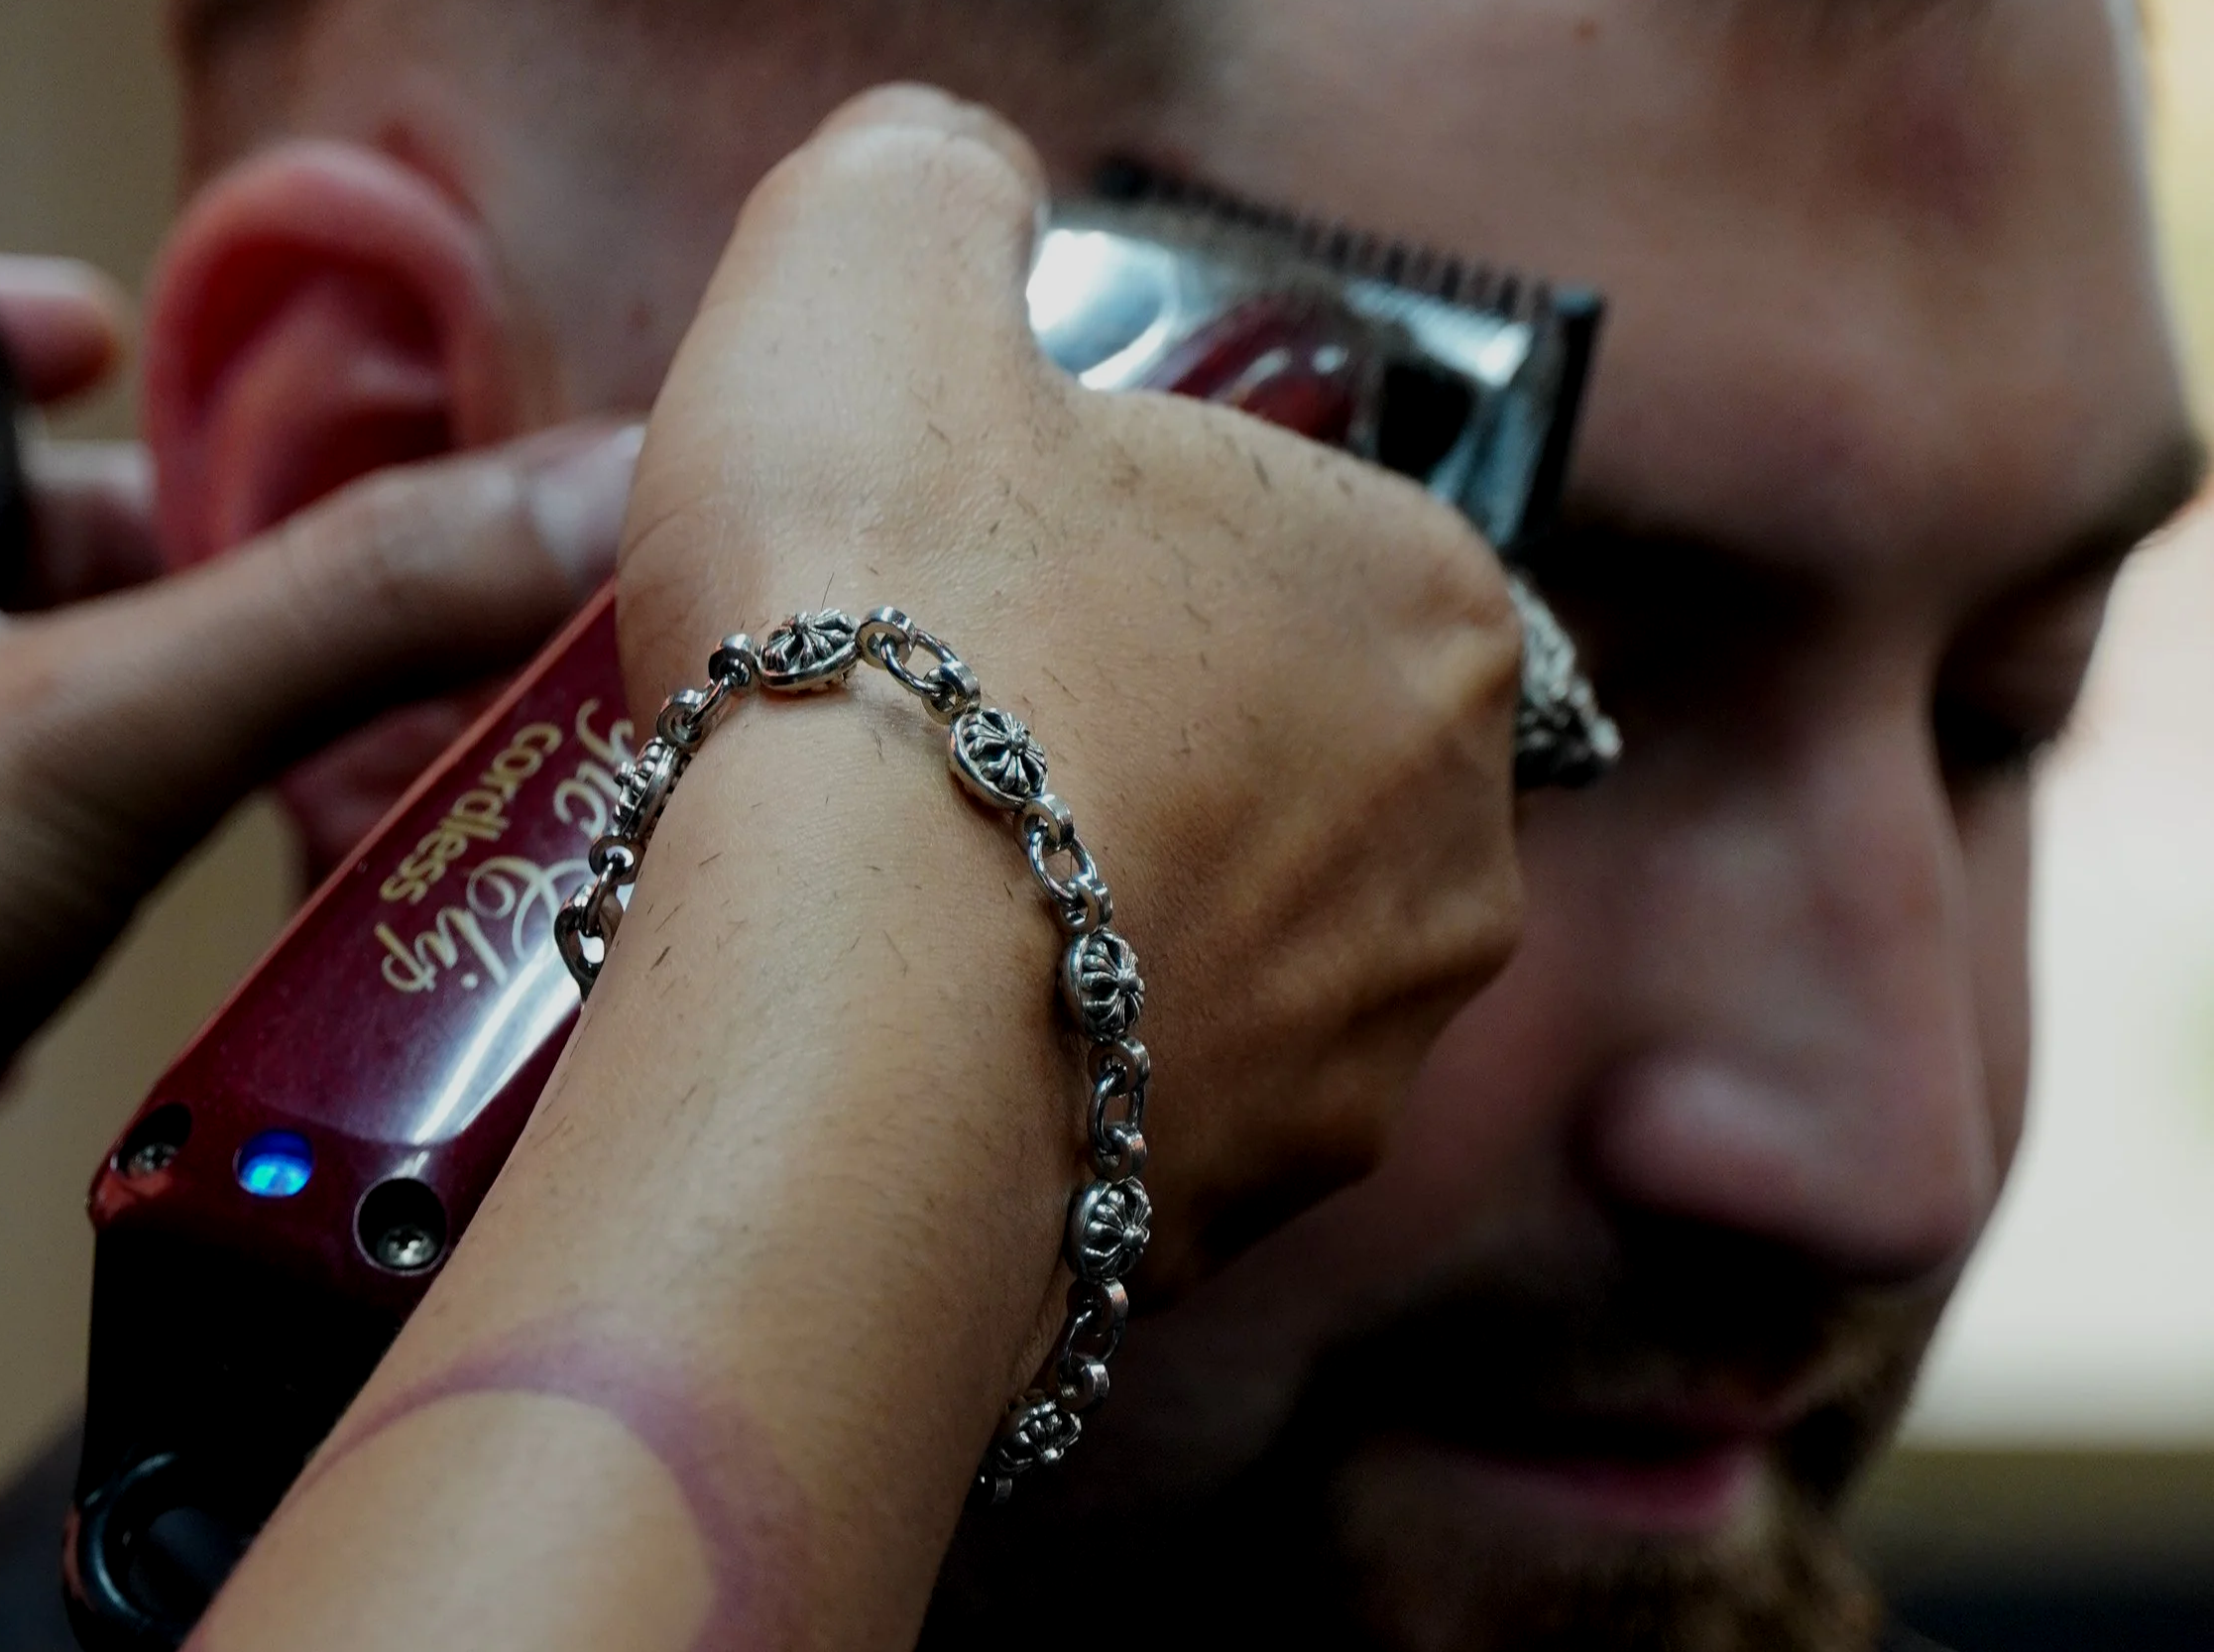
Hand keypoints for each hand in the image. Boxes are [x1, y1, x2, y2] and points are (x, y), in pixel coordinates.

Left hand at [0, 257, 636, 1216]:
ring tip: (264, 765)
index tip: (118, 341)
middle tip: (298, 598)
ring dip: (117, 734)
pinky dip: (43, 876)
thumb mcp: (86, 731)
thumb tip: (593, 500)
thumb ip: (354, 612)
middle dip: (148, 564)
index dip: (11, 326)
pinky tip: (110, 939)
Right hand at [195, 87, 1527, 1651]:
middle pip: (1261, 753)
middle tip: (934, 741)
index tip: (973, 589)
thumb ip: (936, 190)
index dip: (1106, 551)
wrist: (839, 1005)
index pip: (1284, 543)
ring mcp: (1368, 1045)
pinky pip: (1156, 1098)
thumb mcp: (866, 274)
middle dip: (1120, 742)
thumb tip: (958, 199)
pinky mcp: (1258, 1207)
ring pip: (1215, 939)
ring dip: (1096, 912)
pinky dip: (1066, 1064)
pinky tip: (937, 1031)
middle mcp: (1457, 840)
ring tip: (919, 899)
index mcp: (1430, 602)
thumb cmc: (885, 629)